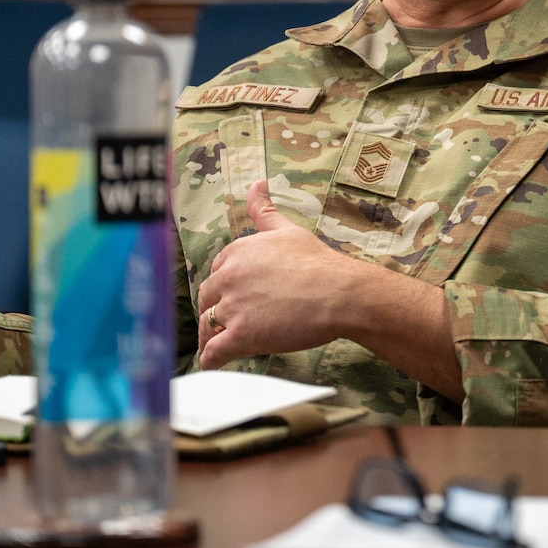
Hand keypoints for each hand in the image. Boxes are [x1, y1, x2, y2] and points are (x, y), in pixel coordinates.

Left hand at [196, 180, 359, 368]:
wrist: (341, 292)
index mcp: (237, 252)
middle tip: (229, 323)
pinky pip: (213, 353)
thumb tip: (257, 184)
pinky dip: (211, 360)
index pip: (216, 271)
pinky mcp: (241, 335)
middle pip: (207, 299)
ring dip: (211, 337)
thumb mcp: (289, 231)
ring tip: (221, 345)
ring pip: (207, 326)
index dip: (225, 287)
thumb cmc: (320, 262)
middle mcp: (229, 277)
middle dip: (215, 311)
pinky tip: (215, 363)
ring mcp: (233, 307)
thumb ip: (265, 211)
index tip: (236, 296)